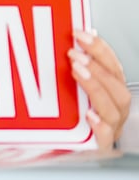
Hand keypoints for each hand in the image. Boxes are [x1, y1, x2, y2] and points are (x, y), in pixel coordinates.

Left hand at [69, 29, 130, 149]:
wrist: (61, 146)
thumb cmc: (68, 114)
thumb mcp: (69, 86)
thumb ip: (75, 63)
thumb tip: (76, 33)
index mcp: (111, 92)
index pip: (114, 68)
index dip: (101, 49)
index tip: (80, 34)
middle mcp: (115, 109)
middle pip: (118, 87)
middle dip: (97, 67)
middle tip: (74, 54)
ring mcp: (111, 128)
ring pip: (114, 109)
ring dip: (96, 87)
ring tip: (76, 72)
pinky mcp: (99, 146)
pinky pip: (106, 138)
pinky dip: (100, 125)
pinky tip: (89, 114)